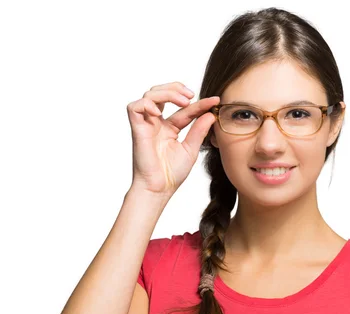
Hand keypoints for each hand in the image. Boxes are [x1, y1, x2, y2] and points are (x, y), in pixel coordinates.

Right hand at [126, 81, 219, 195]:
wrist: (160, 188)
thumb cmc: (172, 174)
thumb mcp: (191, 149)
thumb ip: (199, 130)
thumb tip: (210, 114)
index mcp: (169, 128)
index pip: (184, 109)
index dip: (199, 103)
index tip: (215, 100)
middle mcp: (157, 124)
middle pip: (161, 93)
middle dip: (176, 88)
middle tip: (191, 96)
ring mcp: (146, 125)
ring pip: (149, 95)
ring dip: (166, 92)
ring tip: (182, 101)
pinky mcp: (137, 129)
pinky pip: (134, 108)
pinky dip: (146, 104)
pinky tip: (158, 112)